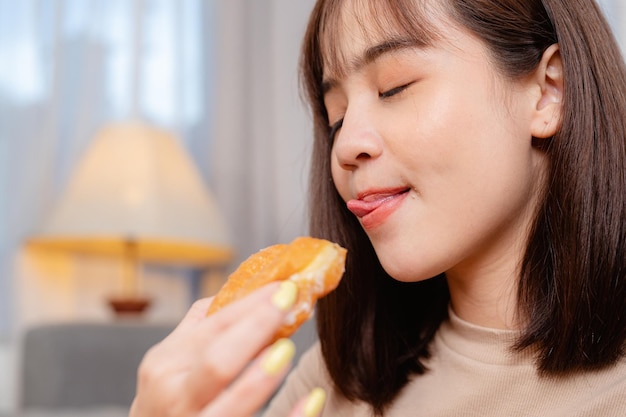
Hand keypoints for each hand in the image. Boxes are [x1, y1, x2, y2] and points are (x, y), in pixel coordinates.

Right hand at [129, 281, 325, 416]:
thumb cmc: (168, 395)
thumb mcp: (171, 359)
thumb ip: (203, 325)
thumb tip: (250, 291)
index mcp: (167, 365)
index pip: (214, 327)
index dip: (251, 305)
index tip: (284, 288)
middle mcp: (178, 398)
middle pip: (218, 363)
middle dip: (254, 330)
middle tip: (289, 304)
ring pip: (233, 406)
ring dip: (263, 378)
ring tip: (287, 350)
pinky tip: (313, 399)